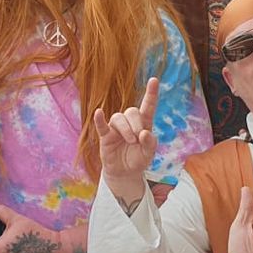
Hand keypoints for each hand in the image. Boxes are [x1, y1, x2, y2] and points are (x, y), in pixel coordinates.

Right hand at [92, 76, 158, 207]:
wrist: (125, 173)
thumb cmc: (138, 159)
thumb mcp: (149, 154)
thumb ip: (150, 144)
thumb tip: (144, 133)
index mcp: (144, 124)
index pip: (148, 106)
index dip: (151, 93)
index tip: (154, 80)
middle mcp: (129, 122)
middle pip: (132, 111)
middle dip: (137, 124)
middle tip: (138, 138)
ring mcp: (116, 128)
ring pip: (118, 118)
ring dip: (126, 129)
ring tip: (131, 141)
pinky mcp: (106, 136)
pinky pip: (101, 125)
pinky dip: (99, 119)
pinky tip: (99, 113)